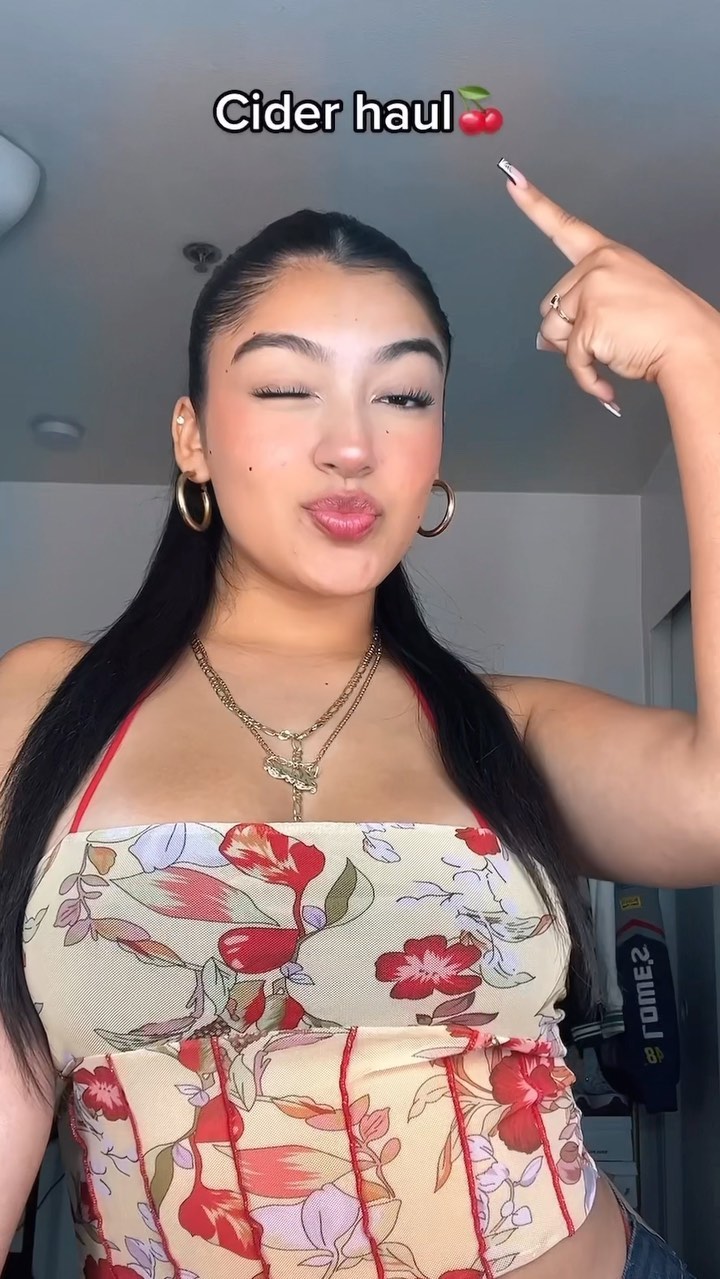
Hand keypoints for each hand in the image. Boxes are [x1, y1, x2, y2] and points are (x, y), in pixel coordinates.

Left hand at [503, 164, 719, 407]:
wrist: (690, 344)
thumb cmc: (665, 326)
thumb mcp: (622, 302)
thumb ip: (583, 309)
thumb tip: (544, 340)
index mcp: (607, 255)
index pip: (565, 226)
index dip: (534, 204)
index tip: (512, 181)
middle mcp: (597, 266)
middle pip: (552, 304)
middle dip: (566, 330)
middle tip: (603, 338)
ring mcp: (593, 292)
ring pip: (551, 332)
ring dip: (573, 353)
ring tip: (610, 351)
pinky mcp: (590, 323)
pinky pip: (571, 360)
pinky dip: (585, 378)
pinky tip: (604, 384)